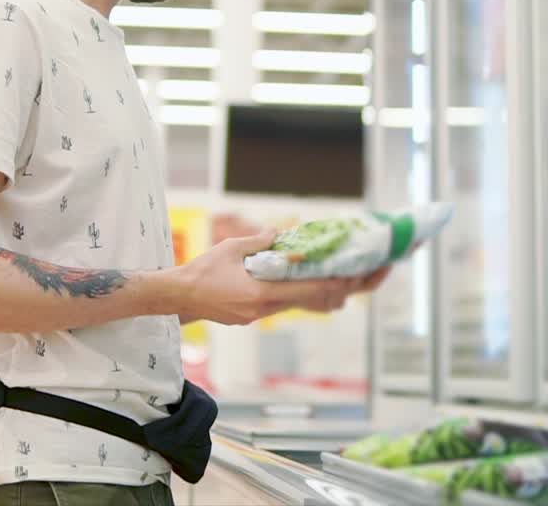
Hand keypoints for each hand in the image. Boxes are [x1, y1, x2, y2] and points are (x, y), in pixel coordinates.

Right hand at [165, 231, 388, 324]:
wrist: (178, 297)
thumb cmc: (201, 271)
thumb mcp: (231, 249)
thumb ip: (260, 242)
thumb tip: (281, 232)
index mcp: (261, 294)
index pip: (307, 291)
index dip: (335, 284)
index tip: (356, 276)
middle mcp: (265, 309)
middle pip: (312, 302)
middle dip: (342, 290)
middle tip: (369, 277)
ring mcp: (260, 315)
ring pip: (301, 305)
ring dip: (325, 293)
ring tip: (350, 280)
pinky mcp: (254, 316)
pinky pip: (286, 305)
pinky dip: (304, 295)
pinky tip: (316, 285)